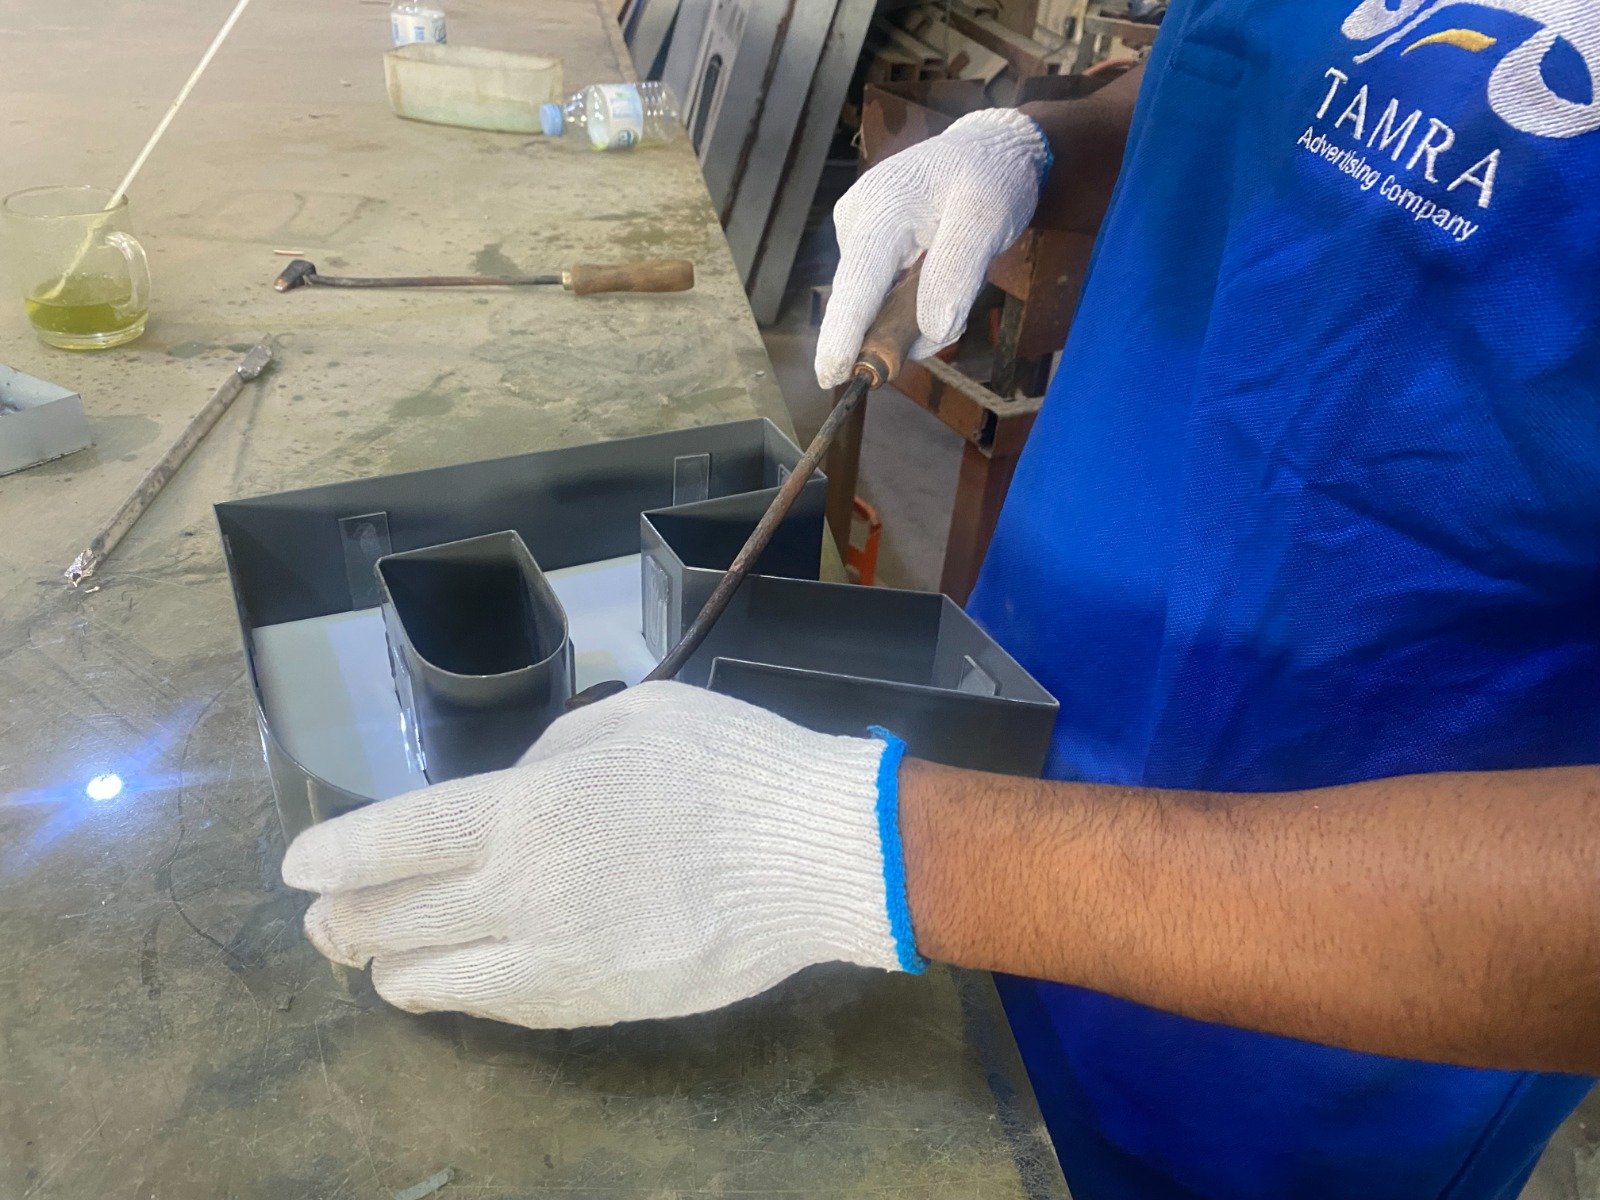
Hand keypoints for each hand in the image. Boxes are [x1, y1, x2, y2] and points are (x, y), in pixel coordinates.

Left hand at [281, 682, 923, 1027]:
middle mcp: (521, 895)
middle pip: (391, 922)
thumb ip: (552, 752)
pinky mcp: (596, 1006)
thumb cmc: (731, 765)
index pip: (391, 843)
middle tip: (330, 916)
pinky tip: (466, 977)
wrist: (821, 856)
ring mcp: (556, 962)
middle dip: (343, 920)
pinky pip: (503, 1009)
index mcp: (526, 810)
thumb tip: (516, 792)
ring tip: (388, 956)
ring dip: (395, 967)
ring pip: (433, 983)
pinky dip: (467, 990)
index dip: (331, 857)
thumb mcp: (634, 716)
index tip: (297, 867)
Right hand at [814, 108, 1050, 387]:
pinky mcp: (863, 238)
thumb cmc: (990, 179)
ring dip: (908, 314)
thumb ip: (958, 274)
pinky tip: (936, 278)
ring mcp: (856, 228)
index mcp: (883, 208)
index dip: (844, 334)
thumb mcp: (988, 222)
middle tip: (939, 333)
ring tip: (956, 281)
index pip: (858, 282)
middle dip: (890, 331)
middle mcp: (857, 218)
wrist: (985, 148)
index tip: (832, 377)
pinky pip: (880, 286)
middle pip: (860, 298)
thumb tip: (931, 331)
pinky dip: (907, 299)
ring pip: (874, 298)